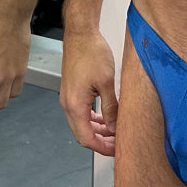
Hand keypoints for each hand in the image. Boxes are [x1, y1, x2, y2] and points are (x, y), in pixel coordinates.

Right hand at [59, 29, 118, 156]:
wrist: (80, 34)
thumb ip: (111, 108)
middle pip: (82, 133)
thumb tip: (114, 127)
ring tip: (114, 132)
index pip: (86, 138)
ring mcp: (68, 97)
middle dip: (101, 141)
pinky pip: (81, 112)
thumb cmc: (91, 52)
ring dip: (97, 130)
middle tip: (118, 144)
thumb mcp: (107, 82)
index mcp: (75, 105)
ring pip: (82, 123)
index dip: (102, 148)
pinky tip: (105, 117)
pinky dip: (93, 119)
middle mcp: (68, 104)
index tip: (115, 151)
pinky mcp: (72, 90)